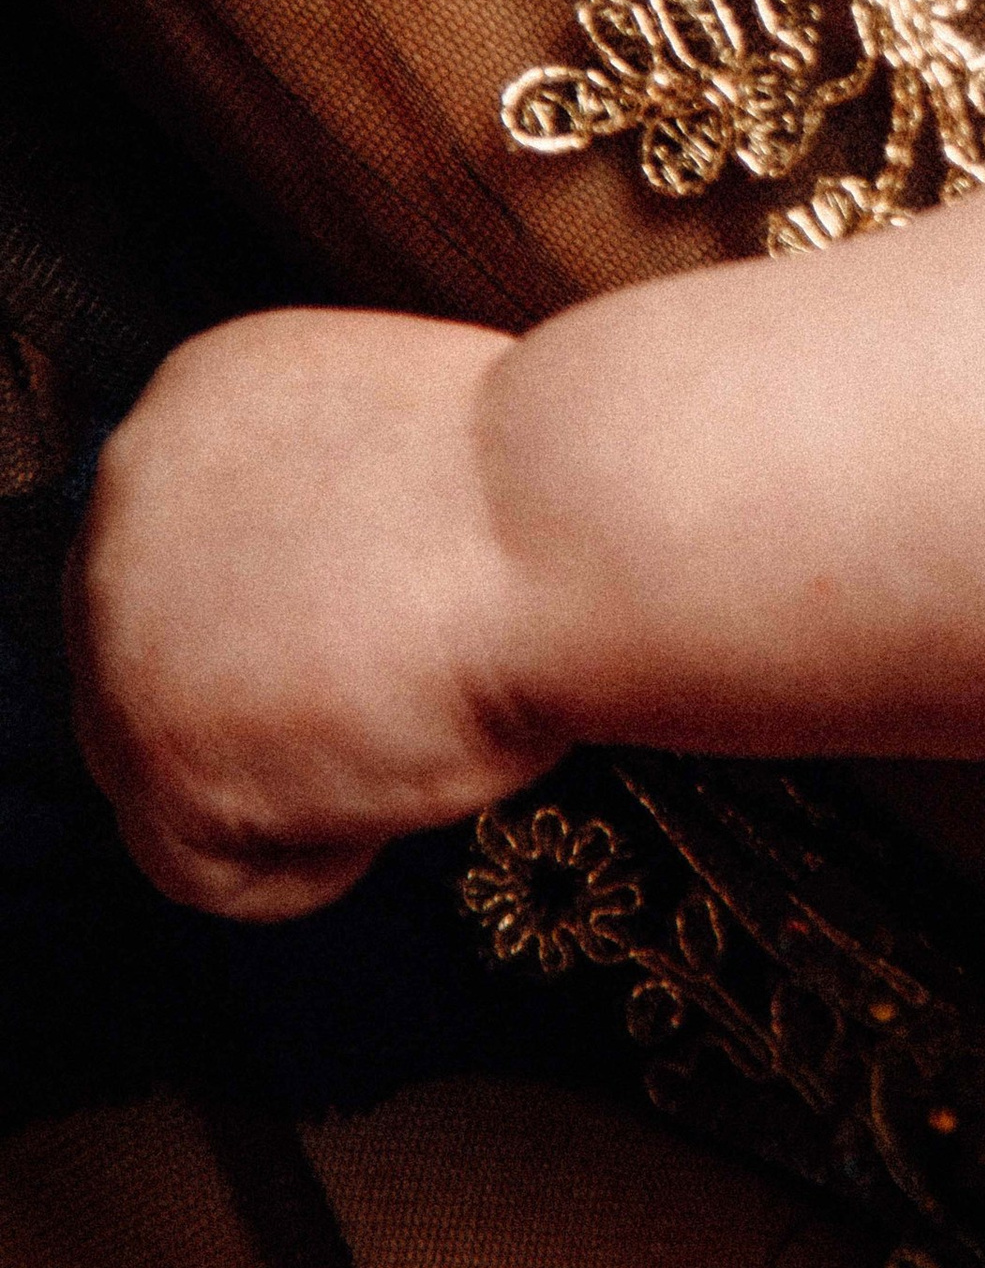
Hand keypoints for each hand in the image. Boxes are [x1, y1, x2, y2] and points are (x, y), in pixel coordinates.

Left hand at [68, 305, 541, 918]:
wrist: (578, 515)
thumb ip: (322, 498)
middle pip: (149, 653)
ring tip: (407, 737)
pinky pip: (207, 869)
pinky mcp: (157, 752)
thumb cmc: (547, 484)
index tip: (357, 642)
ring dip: (281, 775)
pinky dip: (308, 861)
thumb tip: (326, 582)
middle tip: (383, 705)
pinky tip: (395, 788)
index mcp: (197, 398)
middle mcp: (128, 494)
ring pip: (163, 761)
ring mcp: (122, 628)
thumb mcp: (398, 437)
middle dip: (258, 698)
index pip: (181, 548)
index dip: (276, 616)